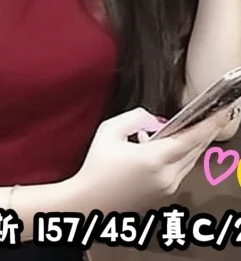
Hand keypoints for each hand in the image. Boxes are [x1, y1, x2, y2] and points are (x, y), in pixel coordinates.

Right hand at [75, 107, 230, 213]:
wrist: (91, 201)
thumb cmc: (97, 165)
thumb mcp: (109, 131)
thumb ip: (135, 117)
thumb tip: (154, 119)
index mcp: (154, 158)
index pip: (191, 138)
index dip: (209, 124)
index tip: (221, 112)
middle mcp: (167, 175)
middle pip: (196, 149)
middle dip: (206, 131)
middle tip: (215, 114)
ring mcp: (169, 187)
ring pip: (191, 160)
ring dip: (194, 143)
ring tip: (194, 125)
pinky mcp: (166, 194)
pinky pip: (182, 170)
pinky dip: (182, 155)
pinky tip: (169, 145)